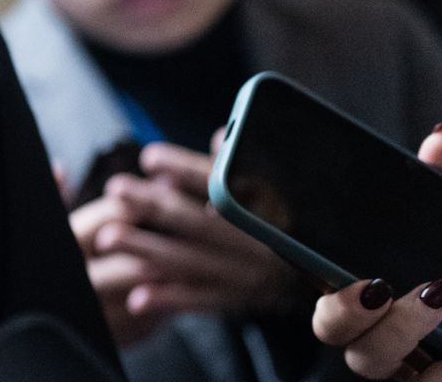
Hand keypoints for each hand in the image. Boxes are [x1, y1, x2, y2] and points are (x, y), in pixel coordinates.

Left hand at [71, 142, 304, 345]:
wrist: (332, 273)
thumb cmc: (292, 217)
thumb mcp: (283, 184)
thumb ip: (247, 162)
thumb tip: (219, 138)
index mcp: (271, 209)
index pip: (223, 184)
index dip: (185, 169)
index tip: (150, 157)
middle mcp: (260, 245)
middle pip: (200, 223)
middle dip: (153, 206)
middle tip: (116, 189)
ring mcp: (250, 277)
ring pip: (193, 263)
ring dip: (147, 250)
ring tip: (109, 236)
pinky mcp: (241, 302)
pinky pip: (201, 302)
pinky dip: (168, 299)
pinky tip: (136, 296)